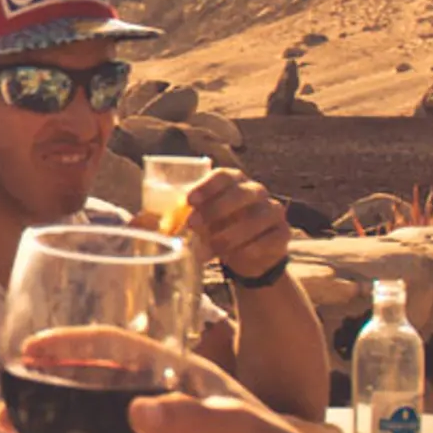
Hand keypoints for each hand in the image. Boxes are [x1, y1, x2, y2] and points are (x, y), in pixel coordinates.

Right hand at [60, 351, 372, 432]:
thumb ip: (190, 420)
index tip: (31, 350)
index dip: (74, 346)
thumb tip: (138, 415)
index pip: (118, 351)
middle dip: (45, 408)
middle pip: (88, 401)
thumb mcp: (242, 431)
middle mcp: (157, 414)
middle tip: (8, 419)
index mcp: (178, 381)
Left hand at [186, 169, 295, 287]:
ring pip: (257, 218)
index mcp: (234, 181)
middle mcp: (256, 191)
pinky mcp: (283, 233)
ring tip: (209, 249)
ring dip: (230, 234)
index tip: (189, 200)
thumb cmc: (218, 229)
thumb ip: (179, 219)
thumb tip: (150, 222)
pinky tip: (234, 257)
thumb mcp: (199, 222)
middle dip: (215, 209)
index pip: (223, 175)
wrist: (248, 255)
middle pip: (241, 193)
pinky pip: (271, 238)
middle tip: (193, 225)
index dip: (206, 186)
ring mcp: (272, 210)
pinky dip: (251, 248)